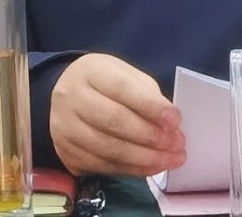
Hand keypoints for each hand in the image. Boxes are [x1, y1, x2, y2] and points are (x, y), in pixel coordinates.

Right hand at [49, 54, 185, 177]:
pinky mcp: (65, 153)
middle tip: (178, 145)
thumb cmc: (105, 82)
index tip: (175, 120)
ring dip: (144, 159)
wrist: (66, 94)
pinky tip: (150, 167)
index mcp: (91, 71)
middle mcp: (71, 99)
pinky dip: (130, 169)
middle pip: (114, 122)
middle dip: (151, 136)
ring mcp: (64, 128)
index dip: (150, 106)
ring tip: (170, 160)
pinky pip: (101, 166)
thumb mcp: (126, 74)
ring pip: (108, 149)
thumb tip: (170, 124)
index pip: (122, 89)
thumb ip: (147, 95)